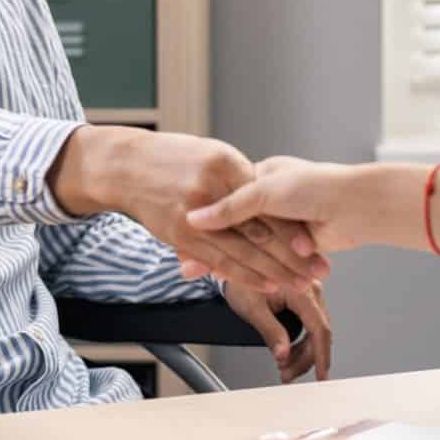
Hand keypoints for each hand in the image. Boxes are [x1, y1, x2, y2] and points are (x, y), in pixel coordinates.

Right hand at [50, 129, 326, 292]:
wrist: (124, 164)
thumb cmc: (171, 157)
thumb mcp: (212, 154)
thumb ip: (240, 181)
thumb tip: (270, 202)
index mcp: (223, 163)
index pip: (265, 203)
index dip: (289, 226)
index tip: (314, 243)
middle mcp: (209, 189)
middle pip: (258, 229)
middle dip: (290, 254)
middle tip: (315, 272)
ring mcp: (192, 214)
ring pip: (240, 249)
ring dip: (272, 271)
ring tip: (299, 285)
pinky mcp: (180, 235)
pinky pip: (216, 259)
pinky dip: (241, 274)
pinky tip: (262, 285)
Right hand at [184, 157, 439, 259]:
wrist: (359, 206)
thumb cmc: (317, 186)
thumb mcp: (266, 191)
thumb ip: (231, 207)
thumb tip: (197, 218)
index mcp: (262, 176)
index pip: (225, 200)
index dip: (203, 217)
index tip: (181, 229)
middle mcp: (272, 199)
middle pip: (233, 226)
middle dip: (208, 242)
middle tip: (182, 258)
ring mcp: (284, 224)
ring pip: (248, 245)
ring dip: (224, 258)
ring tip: (195, 271)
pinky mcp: (295, 246)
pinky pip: (266, 258)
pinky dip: (247, 268)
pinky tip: (226, 276)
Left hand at [222, 279, 332, 382]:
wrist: (236, 265)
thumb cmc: (242, 283)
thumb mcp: (253, 309)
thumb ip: (270, 332)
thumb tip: (283, 355)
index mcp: (300, 288)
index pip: (318, 327)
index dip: (321, 355)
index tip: (321, 376)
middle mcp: (310, 288)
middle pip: (318, 332)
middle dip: (305, 359)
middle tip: (287, 375)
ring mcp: (310, 292)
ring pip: (316, 331)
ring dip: (303, 353)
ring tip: (285, 366)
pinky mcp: (307, 297)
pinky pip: (311, 324)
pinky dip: (302, 342)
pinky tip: (291, 353)